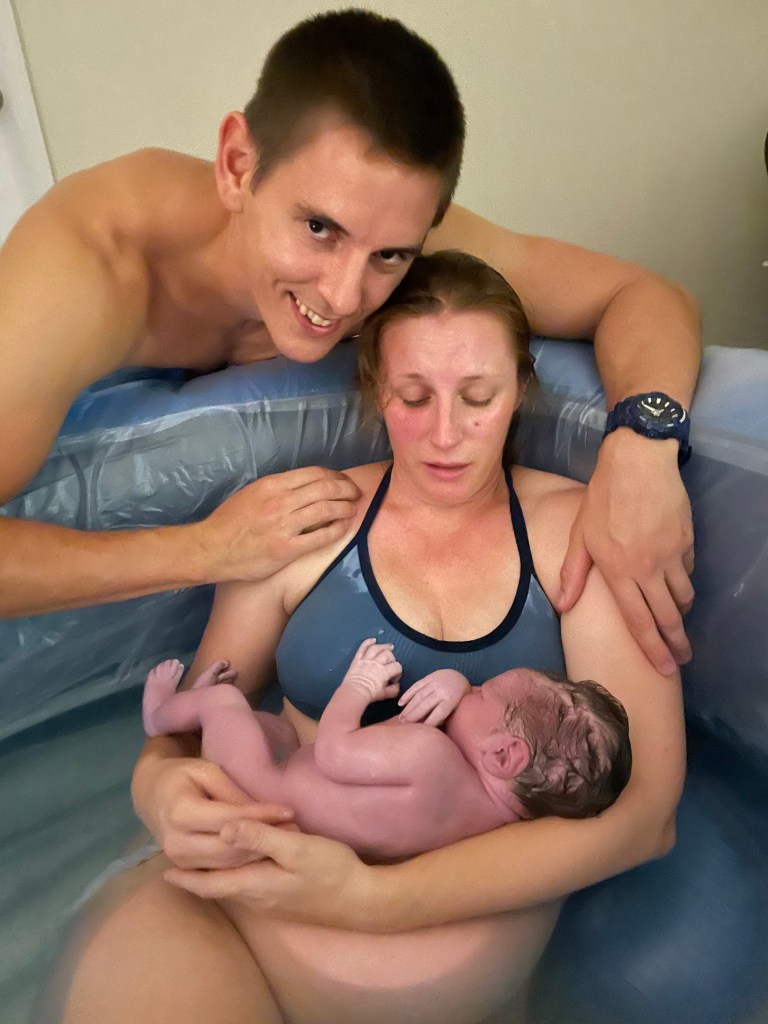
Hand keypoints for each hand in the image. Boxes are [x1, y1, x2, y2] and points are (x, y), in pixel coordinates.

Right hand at [132, 751, 294, 869]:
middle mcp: (177, 842)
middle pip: (229, 849)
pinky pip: (219, 870)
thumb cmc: (182, 776)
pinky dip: (244, 864)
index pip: (230, 819)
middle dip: (264, 842)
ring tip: (288, 841)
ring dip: (258, 856)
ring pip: (227, 865)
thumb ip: (232, 794)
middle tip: (296, 831)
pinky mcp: (186, 867)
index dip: (261, 817)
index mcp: (181, 813)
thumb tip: (264, 813)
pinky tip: (266, 854)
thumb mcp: (207, 772)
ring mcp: (179, 859)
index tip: (289, 812)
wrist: (151, 793)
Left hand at [164, 818, 372, 929]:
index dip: (186, 877)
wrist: (362, 900)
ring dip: (214, 879)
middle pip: (218, 889)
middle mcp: (257, 899)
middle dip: (195, 879)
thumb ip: (260, 838)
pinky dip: (233, 880)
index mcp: (255, 884)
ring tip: (199, 864)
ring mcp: (272, 904)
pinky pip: (248, 890)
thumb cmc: (330, 869)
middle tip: (174, 865)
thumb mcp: (296, 847)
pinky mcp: (285, 902)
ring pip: (233, 890)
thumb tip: (223, 829)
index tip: (164, 869)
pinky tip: (238, 869)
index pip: (210, 883)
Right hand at [200, 466, 360, 582]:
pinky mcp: (287, 549)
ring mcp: (284, 526)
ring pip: (327, 510)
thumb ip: (276, 488)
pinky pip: (321, 537)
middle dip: (347, 489)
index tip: (343, 482)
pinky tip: (343, 528)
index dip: (336, 476)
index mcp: (272, 485)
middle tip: (356, 494)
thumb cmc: (229, 521)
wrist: (211, 549)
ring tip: (353, 509)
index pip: (315, 473)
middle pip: (326, 489)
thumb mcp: (251, 493)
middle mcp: (280, 501)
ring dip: (346, 508)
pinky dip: (337, 530)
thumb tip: (302, 486)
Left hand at [341, 638, 402, 701]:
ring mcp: (366, 659)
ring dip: (384, 646)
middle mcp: (376, 663)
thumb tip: (397, 685)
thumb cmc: (369, 694)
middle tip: (391, 664)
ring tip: (389, 646)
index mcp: (384, 672)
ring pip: (377, 648)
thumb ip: (394, 690)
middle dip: (392, 659)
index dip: (398, 672)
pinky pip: (363, 648)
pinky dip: (368, 642)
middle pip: (388, 655)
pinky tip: (373, 640)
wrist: (354, 692)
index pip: (397, 666)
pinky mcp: (357, 659)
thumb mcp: (385, 695)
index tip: (394, 679)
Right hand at [398, 669, 470, 724]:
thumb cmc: (459, 698)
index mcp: (451, 700)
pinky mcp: (428, 677)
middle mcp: (442, 690)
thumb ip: (445, 717)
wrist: (459, 677)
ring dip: (408, 708)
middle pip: (425, 705)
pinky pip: (416, 686)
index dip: (429, 723)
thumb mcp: (458, 707)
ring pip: (418, 696)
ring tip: (401, 718)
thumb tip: (432, 728)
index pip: (439, 713)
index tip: (419, 731)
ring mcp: (434, 682)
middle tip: (403, 725)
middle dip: (413, 716)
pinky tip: (400, 703)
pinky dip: (407, 694)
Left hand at [558, 430, 693, 674]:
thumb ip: (572, 572)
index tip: (663, 669)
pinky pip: (688, 569)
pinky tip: (675, 576)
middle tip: (682, 660)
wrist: (638, 462)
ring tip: (678, 621)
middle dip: (676, 644)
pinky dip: (683, 578)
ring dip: (680, 612)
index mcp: (618, 571)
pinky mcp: (686, 541)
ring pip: (683, 596)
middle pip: (667, 617)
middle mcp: (647, 569)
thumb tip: (563, 605)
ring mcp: (671, 555)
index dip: (651, 649)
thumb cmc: (603, 497)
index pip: (638, 621)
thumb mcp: (579, 534)